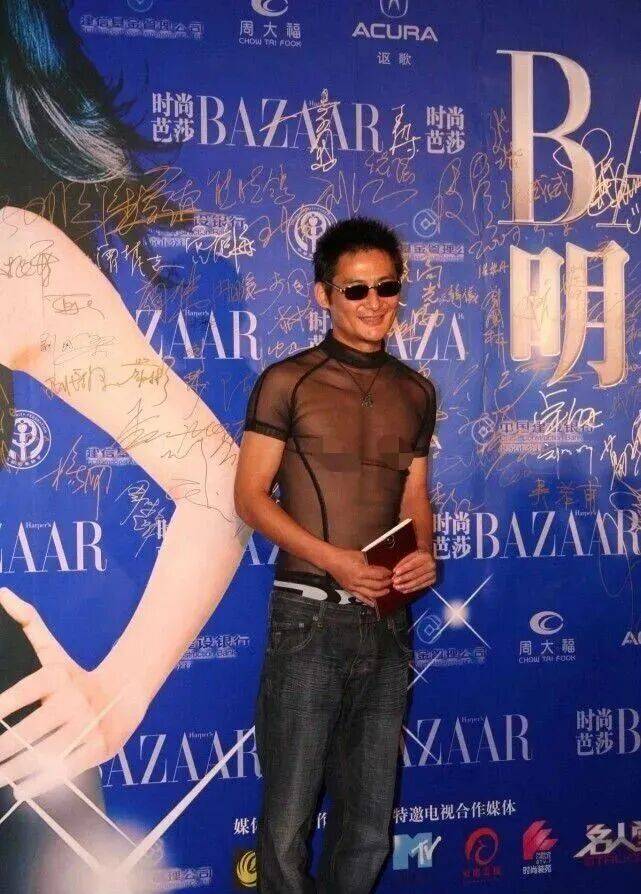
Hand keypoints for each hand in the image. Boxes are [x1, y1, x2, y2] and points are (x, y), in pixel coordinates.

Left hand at [0, 587, 148, 798]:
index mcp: (58, 676)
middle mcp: (73, 700)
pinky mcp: (100, 747)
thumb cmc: (75, 675)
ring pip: (48, 752)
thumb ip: (28, 623)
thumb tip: (2, 593)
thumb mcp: (53, 650)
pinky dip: (44, 781)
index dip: (6, 704)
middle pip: (33, 728)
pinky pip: (68, 768)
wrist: (126, 691)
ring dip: (18, 769)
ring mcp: (88, 725)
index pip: (27, 689)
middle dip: (5, 748)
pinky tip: (22, 788)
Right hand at [325, 548, 391, 606]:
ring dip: (380, 593)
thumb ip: (371, 562)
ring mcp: (353, 587)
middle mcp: (357, 581)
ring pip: (370, 594)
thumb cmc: (344, 556)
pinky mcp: (350, 590)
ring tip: (387, 591)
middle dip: (386, 583)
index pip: (378, 575)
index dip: (386, 574)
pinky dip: (368, 601)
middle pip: (376, 585)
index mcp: (360, 571)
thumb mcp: (360, 555)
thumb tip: (381, 567)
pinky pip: (361, 598)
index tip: (390, 573)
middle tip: (391, 581)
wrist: (331, 560)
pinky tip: (375, 603)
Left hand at [392, 548, 436, 593]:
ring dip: (406, 586)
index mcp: (425, 557)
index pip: (413, 564)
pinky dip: (411, 589)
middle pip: (415, 574)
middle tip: (394, 582)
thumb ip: (402, 563)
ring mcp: (432, 574)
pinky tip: (404, 590)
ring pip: (417, 582)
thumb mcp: (410, 556)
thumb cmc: (417, 557)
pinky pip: (420, 586)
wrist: (430, 558)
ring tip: (397, 587)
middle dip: (403, 579)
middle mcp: (431, 566)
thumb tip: (394, 572)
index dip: (404, 569)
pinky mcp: (433, 581)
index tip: (395, 573)